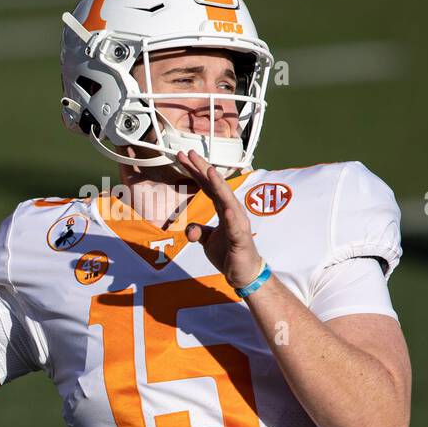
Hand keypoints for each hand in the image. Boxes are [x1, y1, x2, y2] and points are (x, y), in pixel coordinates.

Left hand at [178, 149, 264, 289]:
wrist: (243, 273)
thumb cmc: (229, 252)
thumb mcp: (208, 240)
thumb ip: (197, 231)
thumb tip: (189, 230)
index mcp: (223, 208)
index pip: (208, 186)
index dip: (196, 171)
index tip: (184, 157)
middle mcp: (232, 211)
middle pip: (216, 186)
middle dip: (203, 169)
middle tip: (190, 153)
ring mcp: (238, 223)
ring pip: (227, 200)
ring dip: (219, 185)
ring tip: (209, 171)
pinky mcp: (241, 238)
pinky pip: (235, 226)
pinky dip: (231, 217)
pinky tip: (227, 208)